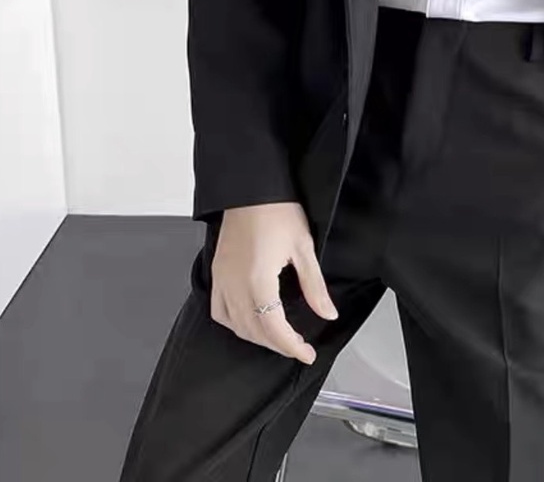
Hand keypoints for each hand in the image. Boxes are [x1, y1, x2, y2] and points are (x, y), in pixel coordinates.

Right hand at [210, 201, 337, 362]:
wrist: (251, 189)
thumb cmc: (278, 211)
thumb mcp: (304, 248)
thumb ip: (314, 286)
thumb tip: (327, 314)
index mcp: (258, 280)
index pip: (274, 328)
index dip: (292, 346)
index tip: (307, 354)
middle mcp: (235, 285)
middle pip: (254, 331)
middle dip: (278, 344)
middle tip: (299, 347)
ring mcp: (222, 279)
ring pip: (236, 325)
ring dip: (258, 337)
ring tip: (279, 337)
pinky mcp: (217, 273)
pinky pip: (219, 310)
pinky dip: (234, 324)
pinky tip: (249, 323)